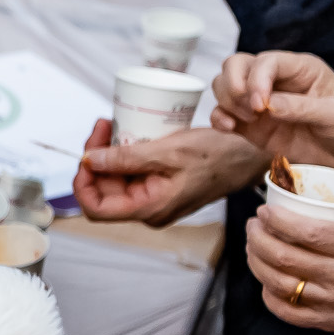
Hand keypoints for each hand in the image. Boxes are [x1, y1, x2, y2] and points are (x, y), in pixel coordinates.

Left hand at [72, 120, 264, 226]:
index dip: (82, 183)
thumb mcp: (169, 151)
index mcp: (150, 208)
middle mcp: (149, 208)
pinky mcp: (161, 184)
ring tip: (113, 125)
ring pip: (117, 179)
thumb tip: (90, 160)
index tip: (86, 155)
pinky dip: (126, 153)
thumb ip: (127, 158)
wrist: (250, 155)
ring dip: (110, 153)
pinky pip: (134, 172)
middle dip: (96, 158)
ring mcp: (155, 197)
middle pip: (104, 190)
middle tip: (103, 126)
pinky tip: (128, 132)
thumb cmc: (219, 155)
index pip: (97, 209)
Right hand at [211, 51, 333, 177]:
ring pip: (224, 86)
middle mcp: (277, 81)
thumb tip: (268, 105)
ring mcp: (261, 104)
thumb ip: (302, 107)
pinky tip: (229, 129)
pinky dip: (218, 118)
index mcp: (300, 69)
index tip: (261, 105)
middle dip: (234, 85)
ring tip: (247, 120)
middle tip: (250, 110)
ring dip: (227, 101)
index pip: (265, 61)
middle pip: (236, 65)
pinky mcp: (252, 127)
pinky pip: (223, 114)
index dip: (256, 79)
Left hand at [244, 208, 333, 334]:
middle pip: (286, 258)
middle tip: (254, 224)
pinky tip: (267, 280)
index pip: (311, 233)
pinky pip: (290, 313)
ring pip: (281, 285)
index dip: (280, 220)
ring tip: (254, 246)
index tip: (265, 208)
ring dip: (258, 263)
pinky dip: (270, 296)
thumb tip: (329, 201)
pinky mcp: (333, 324)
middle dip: (260, 238)